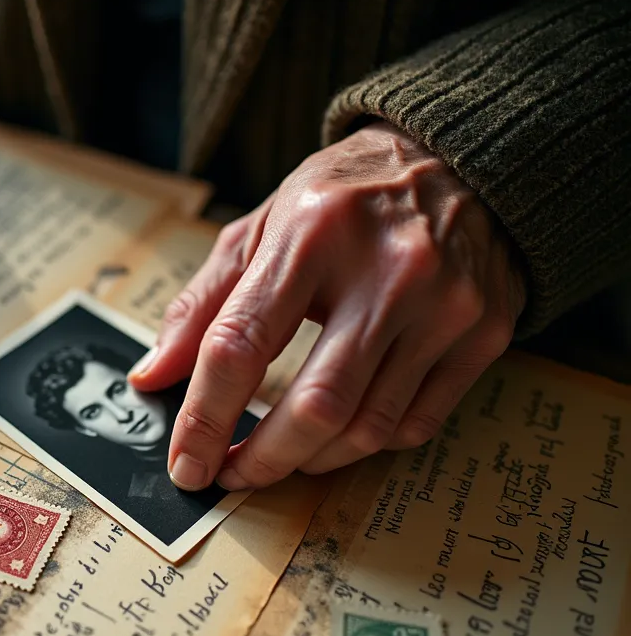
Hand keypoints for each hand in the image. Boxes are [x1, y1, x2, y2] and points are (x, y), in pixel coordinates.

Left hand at [129, 122, 527, 490]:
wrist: (458, 159)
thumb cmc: (341, 199)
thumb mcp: (260, 228)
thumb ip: (202, 305)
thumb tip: (152, 379)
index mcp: (312, 233)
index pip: (241, 345)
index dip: (205, 418)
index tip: (186, 462)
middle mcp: (386, 270)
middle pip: (315, 405)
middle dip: (263, 460)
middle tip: (232, 476)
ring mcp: (445, 304)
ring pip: (368, 427)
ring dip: (311, 460)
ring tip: (282, 457)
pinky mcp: (485, 332)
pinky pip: (416, 423)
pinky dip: (367, 444)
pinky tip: (341, 432)